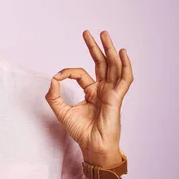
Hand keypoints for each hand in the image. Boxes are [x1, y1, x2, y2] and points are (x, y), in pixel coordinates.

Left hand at [45, 30, 133, 167]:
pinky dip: (125, 65)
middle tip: (89, 32)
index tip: (57, 76)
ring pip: (112, 66)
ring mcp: (111, 92)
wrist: (92, 145)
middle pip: (101, 63)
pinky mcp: (117, 98)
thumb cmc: (81, 132)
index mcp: (91, 92)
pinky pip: (124, 79)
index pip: (81, 73)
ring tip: (105, 34)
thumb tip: (52, 78)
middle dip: (95, 47)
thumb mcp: (61, 111)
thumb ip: (54, 96)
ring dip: (109, 50)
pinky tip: (123, 53)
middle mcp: (102, 89)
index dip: (67, 72)